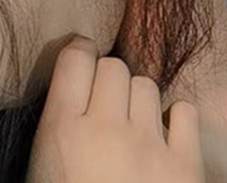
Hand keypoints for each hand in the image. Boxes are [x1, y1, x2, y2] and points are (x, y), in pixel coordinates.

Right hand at [25, 36, 203, 182]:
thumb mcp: (41, 172)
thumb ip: (56, 128)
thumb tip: (69, 91)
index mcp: (63, 131)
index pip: (75, 57)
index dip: (79, 55)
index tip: (81, 66)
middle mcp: (106, 128)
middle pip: (113, 67)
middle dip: (109, 80)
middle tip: (106, 105)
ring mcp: (150, 146)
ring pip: (146, 84)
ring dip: (138, 99)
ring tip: (133, 125)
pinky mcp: (186, 166)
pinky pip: (184, 111)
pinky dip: (176, 119)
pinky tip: (165, 137)